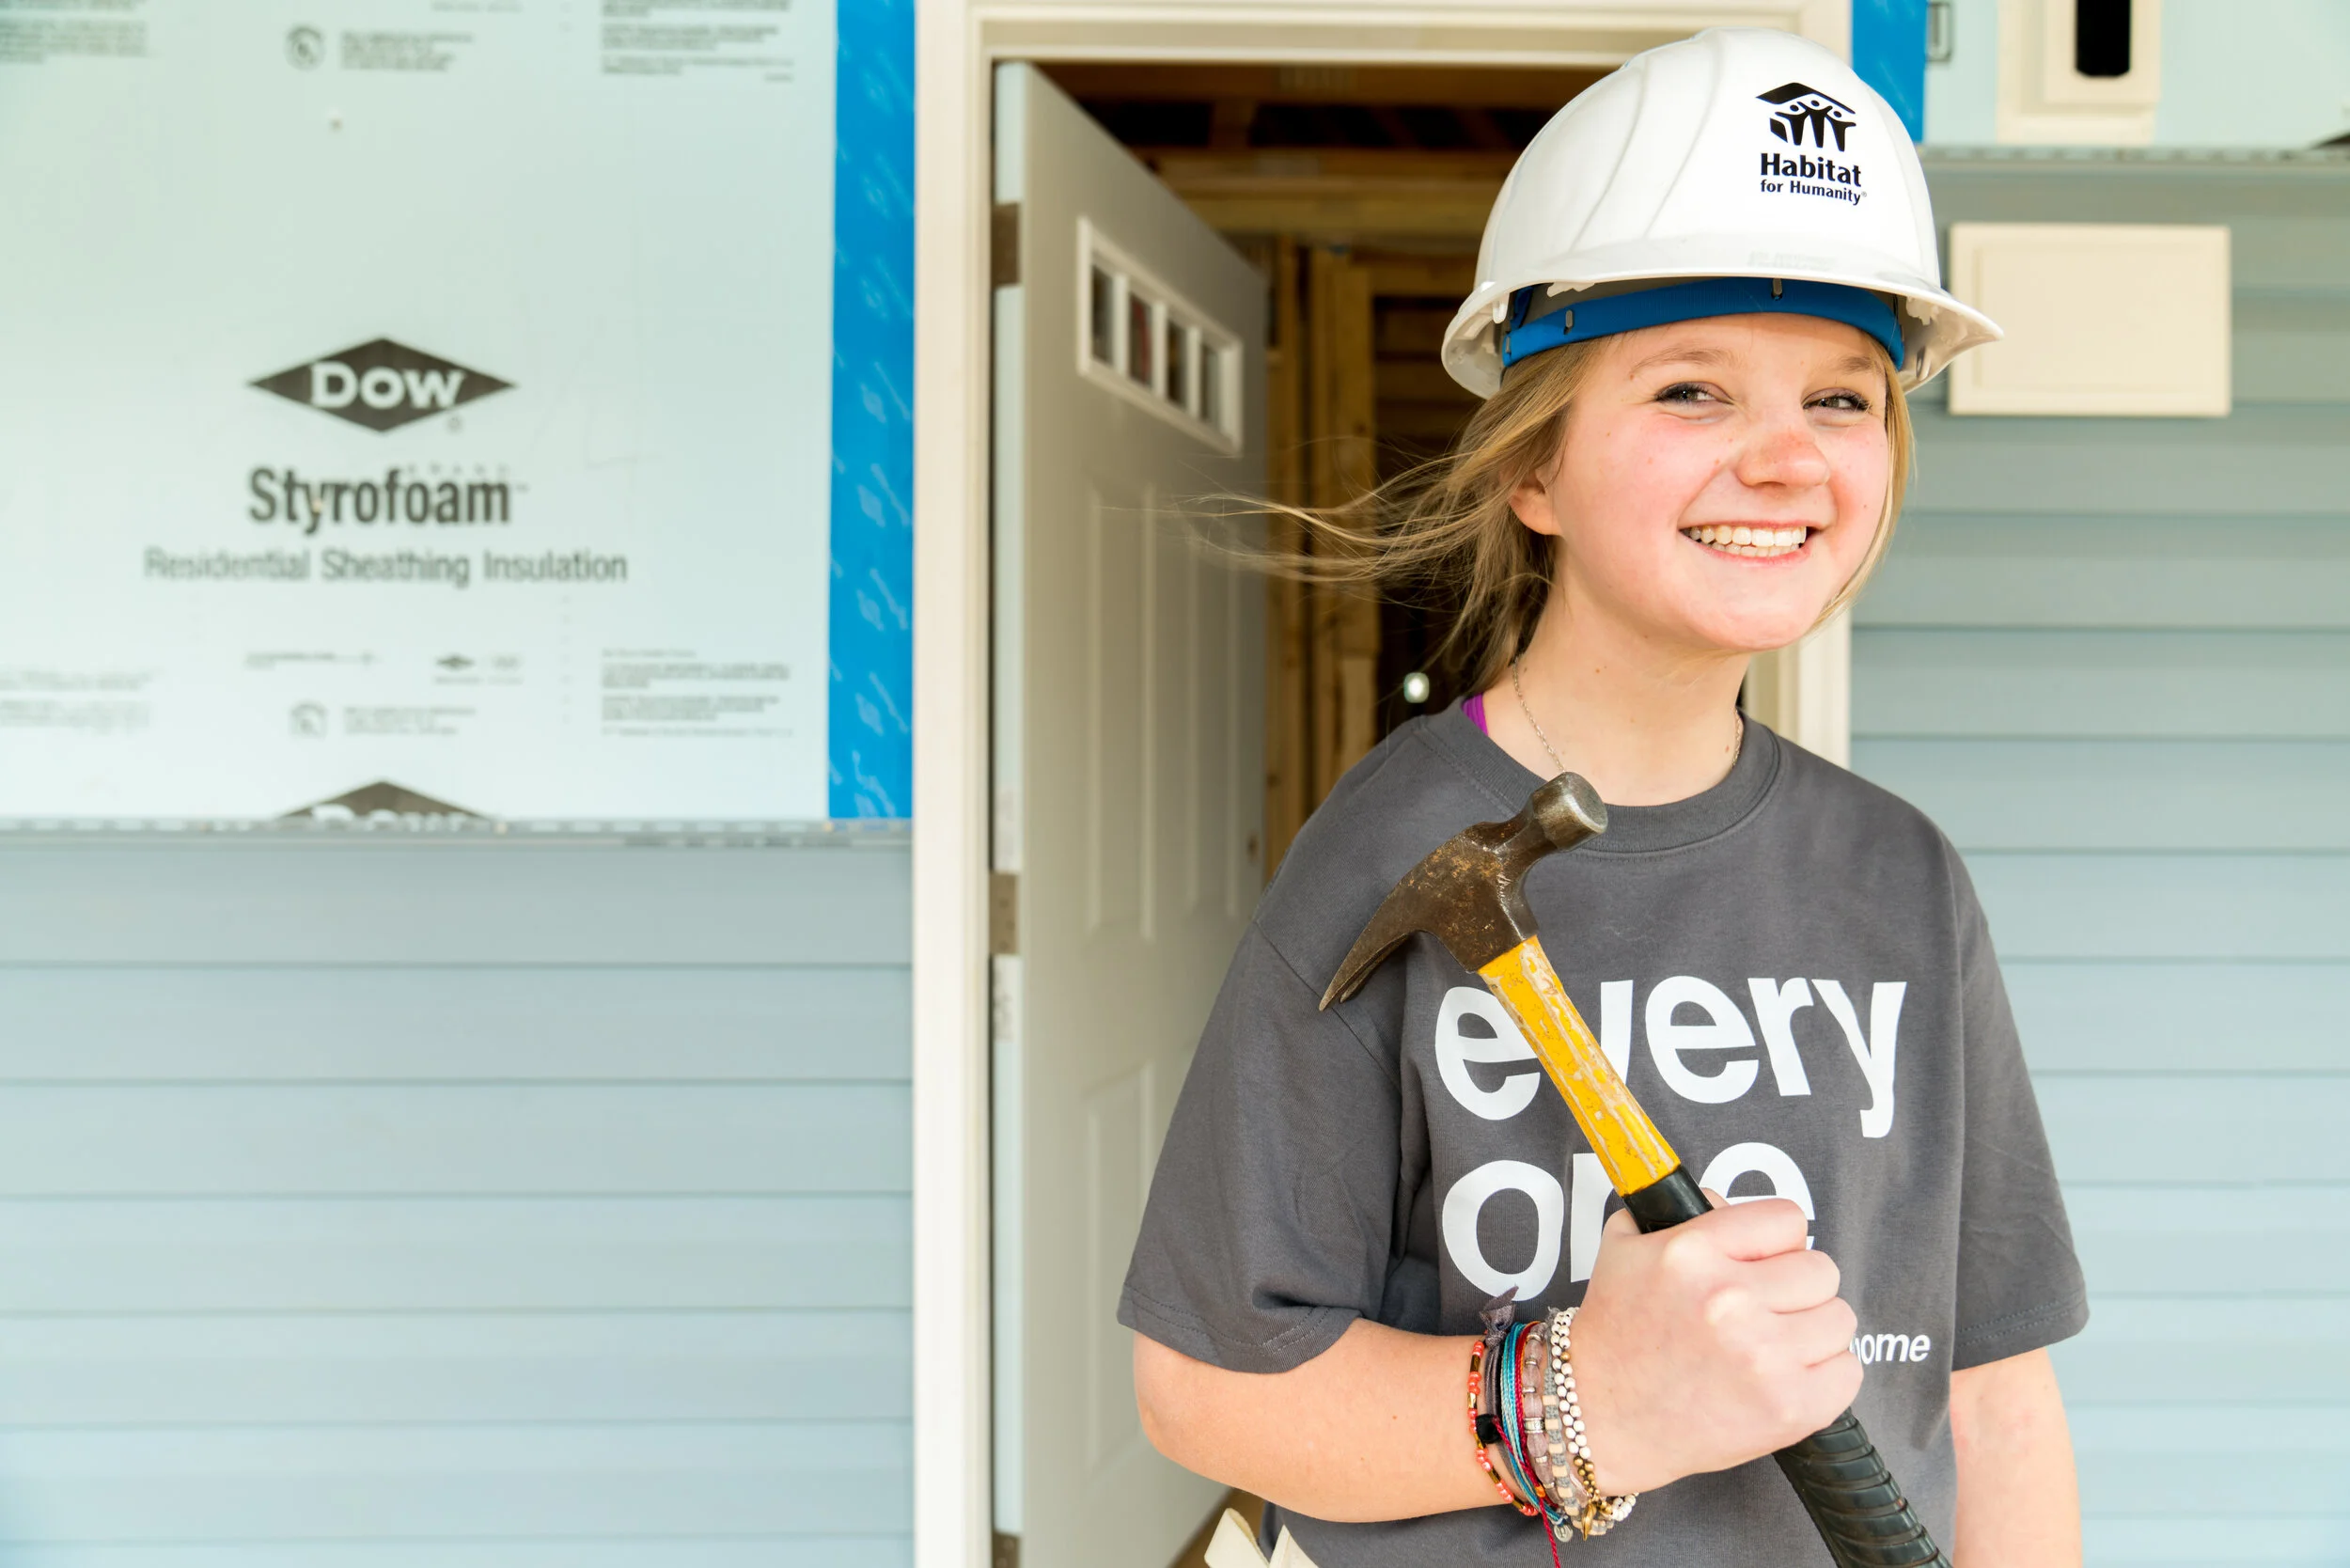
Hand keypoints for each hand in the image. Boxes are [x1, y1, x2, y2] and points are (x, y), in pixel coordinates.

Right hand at [1567, 1194, 1859, 1493]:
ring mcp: (1764, 1357)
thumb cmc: (1617, 1335)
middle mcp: (1731, 1300)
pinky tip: (1786, 1376)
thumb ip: (1684, 1212)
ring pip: (1840, 1318)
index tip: (1764, 1261)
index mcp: (1694, 1252)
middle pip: (1822, 1269)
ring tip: (1774, 1344)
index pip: (1788, 1219)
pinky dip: (1824, 1375)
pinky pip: (1848, 1371)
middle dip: (1797, 1286)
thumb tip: (1736, 1206)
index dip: (1777, 1240)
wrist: (1603, 1418)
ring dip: (1812, 1330)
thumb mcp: (1627, 1247)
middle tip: (1767, 1307)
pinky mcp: (1789, 1407)